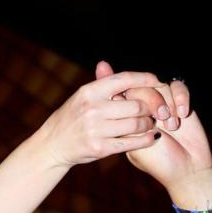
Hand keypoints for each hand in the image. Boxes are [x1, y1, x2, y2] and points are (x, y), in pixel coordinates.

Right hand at [36, 66, 159, 167]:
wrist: (53, 145)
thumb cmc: (71, 118)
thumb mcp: (81, 97)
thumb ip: (98, 84)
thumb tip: (105, 64)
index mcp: (90, 91)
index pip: (124, 79)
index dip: (145, 79)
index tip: (158, 81)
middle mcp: (93, 109)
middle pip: (135, 104)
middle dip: (149, 107)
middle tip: (154, 110)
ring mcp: (96, 130)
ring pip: (135, 124)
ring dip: (148, 124)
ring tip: (150, 124)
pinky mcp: (100, 148)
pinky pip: (130, 143)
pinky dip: (145, 140)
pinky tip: (151, 138)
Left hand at [92, 62, 211, 208]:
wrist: (188, 170)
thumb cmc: (159, 163)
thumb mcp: (137, 146)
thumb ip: (125, 124)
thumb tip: (115, 96)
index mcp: (128, 121)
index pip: (123, 96)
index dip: (131, 97)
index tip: (142, 113)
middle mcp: (144, 110)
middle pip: (141, 87)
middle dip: (151, 100)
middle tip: (160, 118)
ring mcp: (162, 105)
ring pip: (160, 85)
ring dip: (168, 103)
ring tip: (173, 125)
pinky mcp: (179, 103)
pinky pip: (177, 86)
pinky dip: (181, 97)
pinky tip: (183, 114)